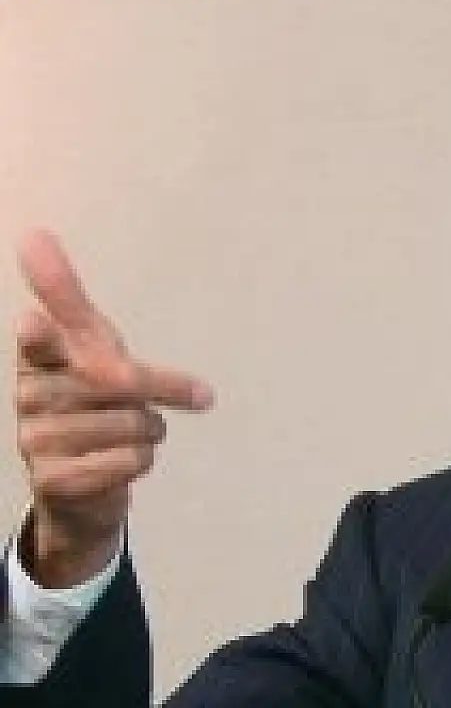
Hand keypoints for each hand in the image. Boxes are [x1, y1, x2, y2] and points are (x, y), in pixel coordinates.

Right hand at [13, 229, 213, 587]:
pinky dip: (140, 462)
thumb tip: (33, 234)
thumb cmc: (90, 401)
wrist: (84, 484)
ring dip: (148, 432)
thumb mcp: (89, 345)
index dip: (42, 335)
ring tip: (126, 436)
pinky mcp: (53, 482)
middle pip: (120, 382)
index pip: (40, 342)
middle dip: (154, 391)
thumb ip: (69, 299)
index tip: (34, 325)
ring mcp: (36, 442)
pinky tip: (118, 463)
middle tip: (152, 400)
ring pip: (133, 424)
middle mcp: (29, 397)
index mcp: (39, 359)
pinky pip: (130, 461)